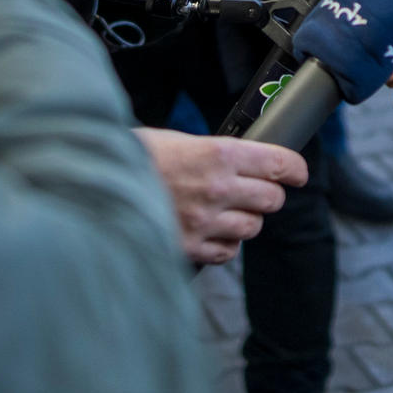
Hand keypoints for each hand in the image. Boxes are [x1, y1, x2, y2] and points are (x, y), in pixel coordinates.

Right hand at [136, 128, 307, 265]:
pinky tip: (208, 231)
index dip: (294, 169)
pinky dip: (224, 243)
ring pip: (252, 227)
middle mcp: (217, 189)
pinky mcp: (190, 248)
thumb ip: (215, 153)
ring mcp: (204, 222)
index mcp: (217, 154)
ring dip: (245, 220)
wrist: (95, 183)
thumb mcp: (178, 141)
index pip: (279, 164)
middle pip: (272, 199)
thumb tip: (247, 161)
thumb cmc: (136, 157)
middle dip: (267, 194)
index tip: (297, 173)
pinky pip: (227, 252)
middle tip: (255, 190)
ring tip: (224, 211)